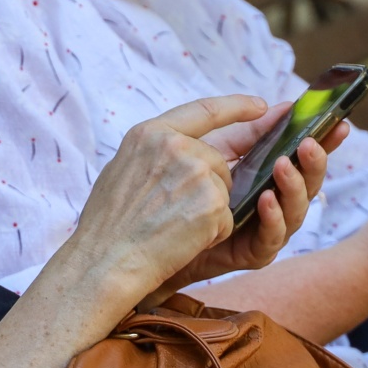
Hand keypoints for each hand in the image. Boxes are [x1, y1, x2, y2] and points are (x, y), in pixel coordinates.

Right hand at [62, 95, 270, 310]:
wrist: (106, 261)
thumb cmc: (108, 224)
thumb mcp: (123, 168)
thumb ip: (156, 151)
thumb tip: (182, 146)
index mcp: (150, 133)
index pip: (204, 110)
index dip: (236, 106)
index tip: (261, 106)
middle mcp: (176, 145)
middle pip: (217, 161)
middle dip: (208, 187)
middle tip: (170, 213)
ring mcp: (197, 171)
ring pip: (223, 191)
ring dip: (207, 213)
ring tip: (170, 227)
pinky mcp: (213, 202)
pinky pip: (227, 219)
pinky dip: (210, 235)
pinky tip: (181, 240)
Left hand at [143, 104, 341, 305]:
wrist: (155, 235)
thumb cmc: (184, 191)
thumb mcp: (216, 152)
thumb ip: (248, 133)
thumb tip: (281, 107)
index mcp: (272, 177)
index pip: (305, 158)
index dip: (326, 141)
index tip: (339, 123)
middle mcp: (278, 203)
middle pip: (309, 184)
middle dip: (312, 163)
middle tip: (308, 144)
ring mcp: (267, 229)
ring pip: (296, 210)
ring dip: (292, 186)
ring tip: (283, 165)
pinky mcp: (253, 253)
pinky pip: (271, 237)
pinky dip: (273, 217)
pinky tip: (266, 199)